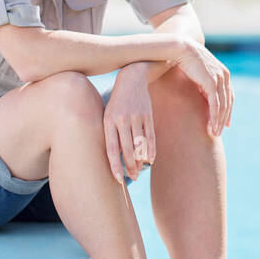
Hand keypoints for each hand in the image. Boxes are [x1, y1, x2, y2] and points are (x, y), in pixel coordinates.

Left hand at [103, 64, 156, 183]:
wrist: (131, 79)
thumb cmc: (117, 102)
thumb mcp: (108, 115)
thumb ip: (111, 134)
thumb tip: (116, 158)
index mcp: (108, 120)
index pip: (111, 148)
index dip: (114, 165)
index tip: (117, 179)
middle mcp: (122, 119)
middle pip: (127, 150)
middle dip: (129, 167)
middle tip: (132, 178)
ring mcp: (136, 116)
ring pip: (139, 145)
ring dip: (140, 161)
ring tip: (138, 171)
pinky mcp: (148, 114)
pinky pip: (150, 137)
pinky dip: (151, 150)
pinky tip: (150, 160)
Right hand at [174, 41, 232, 136]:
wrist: (181, 48)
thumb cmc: (186, 60)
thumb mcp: (198, 75)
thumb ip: (204, 85)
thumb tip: (203, 95)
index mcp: (223, 74)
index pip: (229, 96)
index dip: (227, 111)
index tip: (224, 123)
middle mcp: (224, 76)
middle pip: (228, 103)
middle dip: (223, 119)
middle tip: (218, 132)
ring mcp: (219, 79)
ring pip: (223, 106)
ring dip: (219, 121)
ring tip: (214, 133)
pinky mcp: (211, 83)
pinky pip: (215, 104)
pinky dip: (215, 117)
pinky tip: (211, 126)